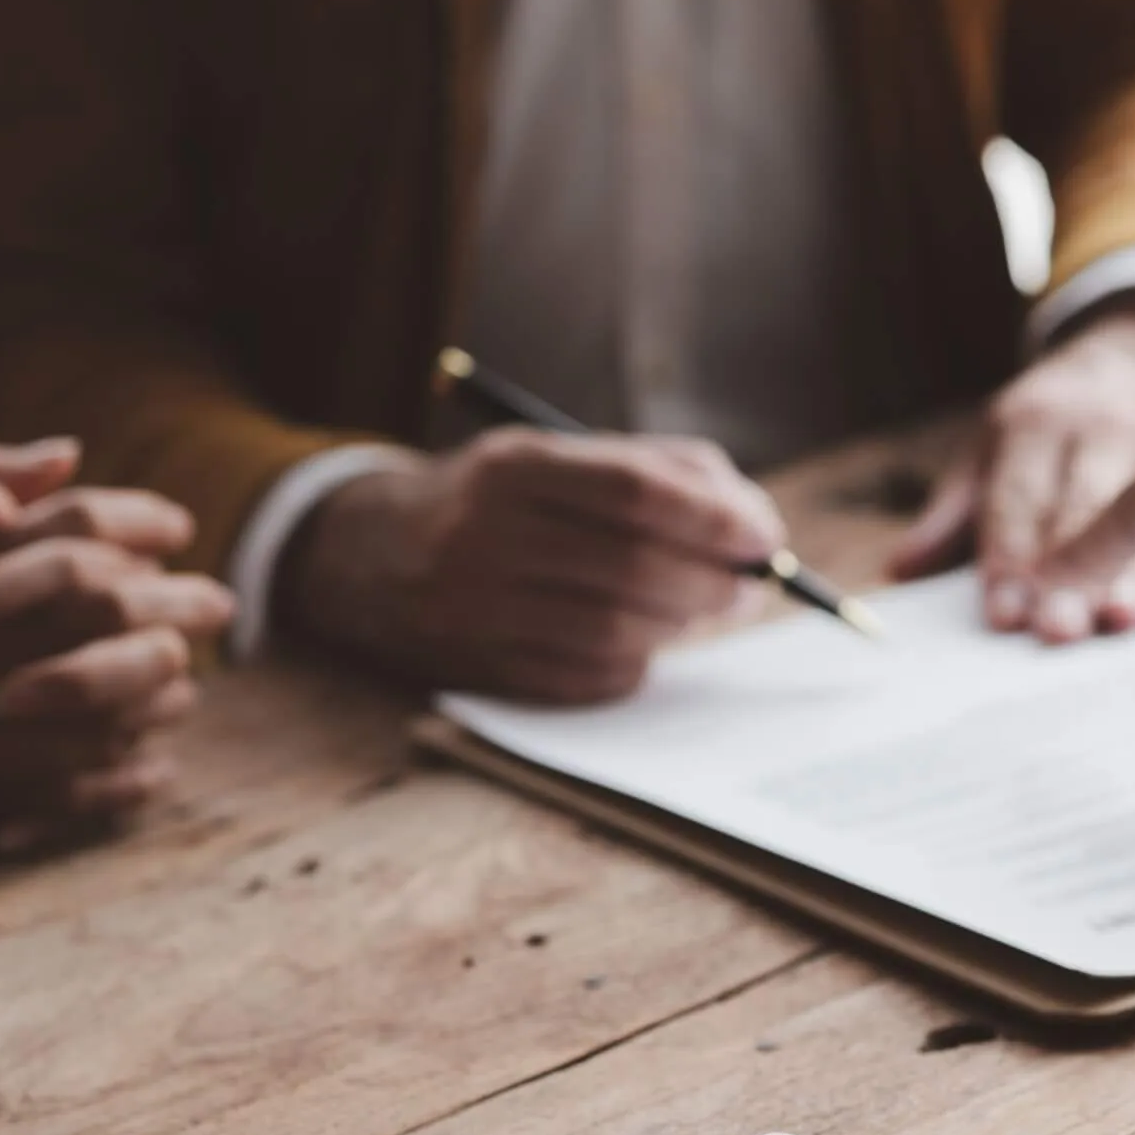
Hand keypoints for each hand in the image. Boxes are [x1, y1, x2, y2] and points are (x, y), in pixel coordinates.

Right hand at [0, 443, 233, 854]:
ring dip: (170, 683)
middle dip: (183, 600)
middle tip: (219, 603)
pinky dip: (140, 767)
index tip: (177, 528)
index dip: (142, 519)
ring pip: (128, 698)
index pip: (82, 528)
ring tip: (183, 673)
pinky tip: (155, 752)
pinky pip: (102, 782)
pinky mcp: (0, 791)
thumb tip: (70, 453)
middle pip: (121, 608)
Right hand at [275, 427, 784, 702]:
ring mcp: (475, 609)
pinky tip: (641, 641)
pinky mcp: (478, 668)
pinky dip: (634, 663)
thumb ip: (661, 471)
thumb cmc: (499, 498)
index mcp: (513, 467)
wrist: (369, 553)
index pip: (634, 493)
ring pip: (615, 631)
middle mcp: (485, 535)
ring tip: (697, 610)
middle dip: (711, 582)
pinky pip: (587, 678)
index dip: (713, 519)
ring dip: (678, 626)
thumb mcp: (558, 455)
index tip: (764, 538)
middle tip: (746, 586)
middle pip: (632, 568)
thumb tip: (753, 525)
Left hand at [888, 291, 1134, 637]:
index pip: (1019, 499)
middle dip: (1074, 572)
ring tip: (1123, 621)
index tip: (1002, 614)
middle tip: (1058, 630)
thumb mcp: (996, 441)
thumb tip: (898, 572)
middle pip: (1086, 510)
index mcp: (1037, 425)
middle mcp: (1103, 430)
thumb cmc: (1057, 417)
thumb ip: (954, 512)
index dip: (1010, 557)